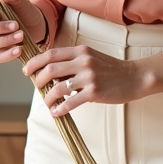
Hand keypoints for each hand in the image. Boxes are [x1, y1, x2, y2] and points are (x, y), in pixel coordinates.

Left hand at [23, 46, 162, 116]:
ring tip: (48, 103)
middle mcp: (83, 61)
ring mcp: (89, 76)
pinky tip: (56, 112)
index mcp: (80, 51)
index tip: (27, 71)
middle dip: (38, 80)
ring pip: (58, 87)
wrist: (134, 77)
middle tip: (37, 87)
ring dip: (47, 97)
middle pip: (50, 69)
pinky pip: (70, 102)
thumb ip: (72, 62)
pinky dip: (59, 108)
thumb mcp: (91, 58)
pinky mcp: (94, 92)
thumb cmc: (111, 69)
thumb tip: (51, 73)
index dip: (35, 62)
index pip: (50, 54)